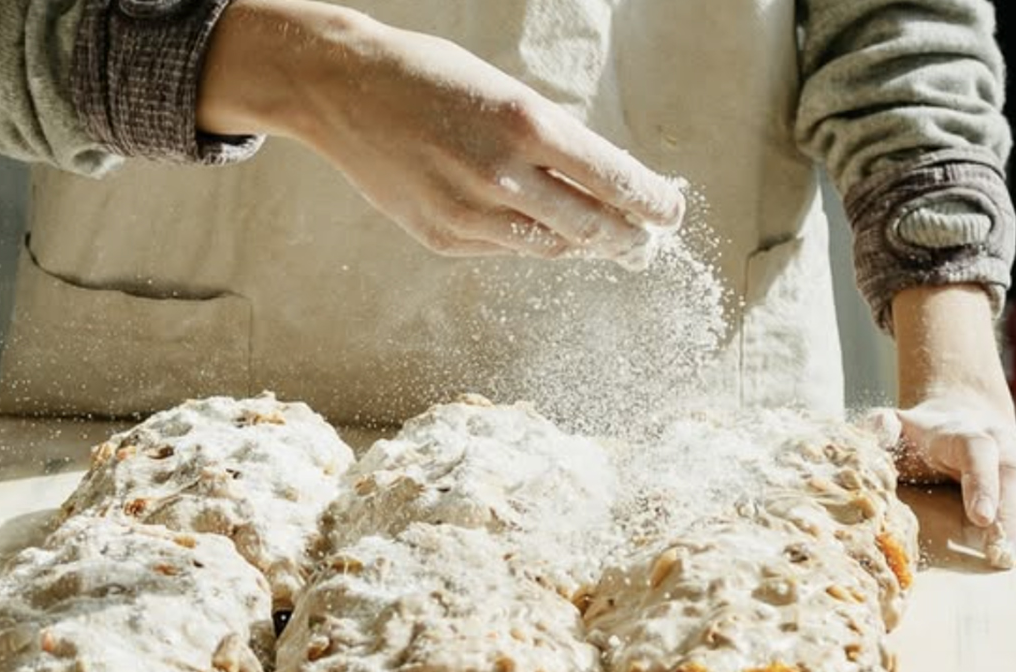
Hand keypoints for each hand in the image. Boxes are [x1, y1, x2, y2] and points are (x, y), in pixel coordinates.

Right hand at [197, 0, 683, 260]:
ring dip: (582, 245)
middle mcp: (502, 175)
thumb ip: (552, 142)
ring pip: (550, 246)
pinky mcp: (442, 237)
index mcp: (527, 125)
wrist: (342, 90)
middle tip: (645, 241)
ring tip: (604, 241)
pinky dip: (527, 239)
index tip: (672, 213)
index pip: (613, 180)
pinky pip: (504, 248)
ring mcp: (469, 214)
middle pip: (591, 226)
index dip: (651, 203)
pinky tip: (536, 228)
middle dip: (626, 236)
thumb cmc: (433, 79)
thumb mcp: (506, 93)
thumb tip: (601, 187)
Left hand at [866, 397, 1015, 569]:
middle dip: (1011, 516)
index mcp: (962, 432)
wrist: (958, 413)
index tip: (981, 517)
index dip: (982, 482)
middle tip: (1002, 557)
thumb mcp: (894, 425)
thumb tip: (877, 431)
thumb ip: (880, 428)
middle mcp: (1001, 440)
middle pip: (1014, 473)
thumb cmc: (919, 434)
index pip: (977, 451)